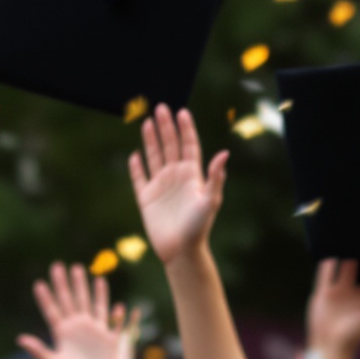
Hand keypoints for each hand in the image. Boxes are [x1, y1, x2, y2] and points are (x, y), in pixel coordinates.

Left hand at [19, 263, 133, 358]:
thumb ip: (38, 351)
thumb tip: (20, 339)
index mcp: (61, 334)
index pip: (52, 311)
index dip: (45, 298)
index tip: (39, 283)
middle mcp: (76, 328)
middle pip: (69, 300)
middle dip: (63, 283)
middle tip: (58, 265)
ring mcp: (92, 329)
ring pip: (87, 301)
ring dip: (83, 285)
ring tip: (79, 268)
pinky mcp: (107, 334)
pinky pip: (106, 312)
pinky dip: (104, 298)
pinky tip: (101, 283)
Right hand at [130, 107, 227, 267]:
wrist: (181, 251)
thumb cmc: (199, 227)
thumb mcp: (210, 200)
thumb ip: (215, 177)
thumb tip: (224, 154)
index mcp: (192, 174)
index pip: (188, 145)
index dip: (185, 128)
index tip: (181, 111)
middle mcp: (176, 176)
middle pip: (170, 145)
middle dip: (165, 126)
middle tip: (160, 107)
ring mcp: (160, 186)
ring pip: (154, 156)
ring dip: (151, 140)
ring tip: (146, 122)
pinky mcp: (146, 198)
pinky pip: (139, 178)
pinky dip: (137, 166)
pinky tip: (135, 155)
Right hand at [306, 260, 359, 357]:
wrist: (331, 346)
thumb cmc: (356, 334)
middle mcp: (354, 293)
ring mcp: (338, 292)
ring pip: (343, 268)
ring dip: (345, 256)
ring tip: (349, 239)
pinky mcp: (323, 293)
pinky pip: (325, 274)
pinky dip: (326, 264)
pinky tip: (329, 252)